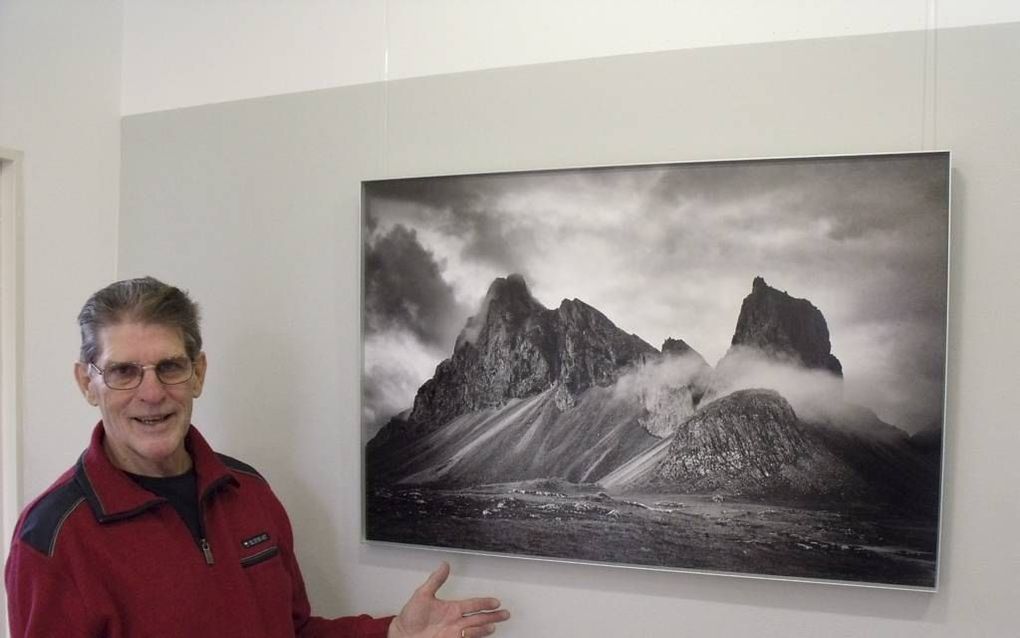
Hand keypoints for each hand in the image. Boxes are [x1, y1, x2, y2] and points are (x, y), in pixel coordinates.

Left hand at [388, 562, 509, 637]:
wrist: (402, 635)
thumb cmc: (410, 617)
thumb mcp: (422, 594)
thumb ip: (436, 580)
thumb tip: (444, 565)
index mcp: (452, 609)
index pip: (473, 604)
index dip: (485, 602)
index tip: (496, 602)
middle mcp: (455, 621)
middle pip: (479, 618)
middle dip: (493, 616)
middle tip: (505, 614)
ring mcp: (453, 633)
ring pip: (475, 629)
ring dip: (484, 627)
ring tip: (494, 625)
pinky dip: (474, 635)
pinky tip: (481, 632)